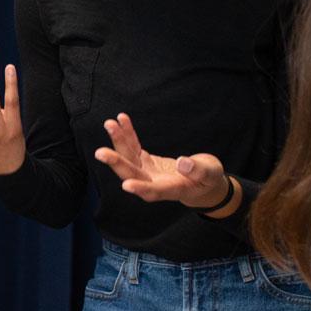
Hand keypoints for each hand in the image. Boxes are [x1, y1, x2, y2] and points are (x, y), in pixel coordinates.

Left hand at [95, 114, 230, 210]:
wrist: (200, 182)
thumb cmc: (208, 180)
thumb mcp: (210, 174)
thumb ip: (198, 170)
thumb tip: (182, 162)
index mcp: (171, 189)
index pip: (154, 191)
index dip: (141, 189)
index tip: (127, 185)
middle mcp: (154, 183)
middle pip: (132, 174)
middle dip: (117, 163)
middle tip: (100, 152)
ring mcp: (147, 172)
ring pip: (129, 158)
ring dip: (118, 142)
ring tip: (110, 123)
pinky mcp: (145, 162)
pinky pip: (134, 147)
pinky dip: (127, 134)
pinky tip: (121, 119)